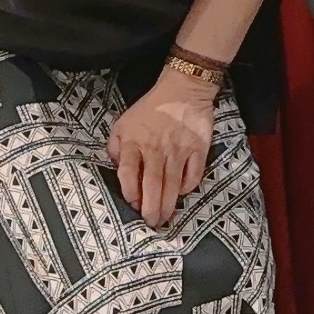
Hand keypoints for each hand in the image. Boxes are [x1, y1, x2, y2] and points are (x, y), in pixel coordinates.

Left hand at [105, 70, 215, 226]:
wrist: (183, 89)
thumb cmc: (151, 108)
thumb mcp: (124, 122)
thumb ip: (116, 145)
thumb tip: (115, 166)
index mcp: (134, 142)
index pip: (128, 174)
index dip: (130, 193)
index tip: (132, 205)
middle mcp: (155, 149)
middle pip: (151, 184)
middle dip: (150, 208)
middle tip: (151, 224)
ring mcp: (178, 150)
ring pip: (171, 184)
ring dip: (168, 204)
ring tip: (165, 219)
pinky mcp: (198, 149)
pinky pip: (193, 174)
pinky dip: (188, 186)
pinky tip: (182, 193)